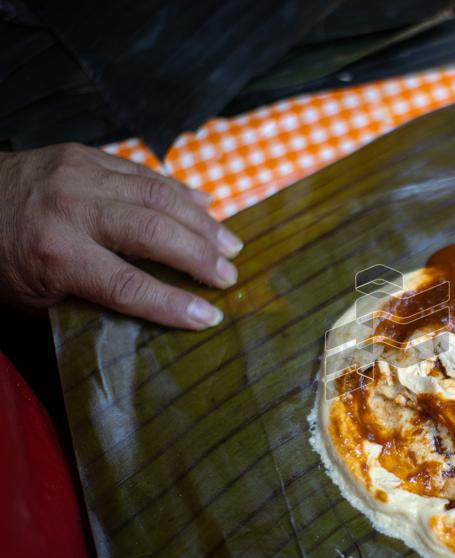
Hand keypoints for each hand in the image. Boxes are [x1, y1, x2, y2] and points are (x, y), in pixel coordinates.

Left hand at [0, 143, 242, 328]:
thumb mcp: (34, 292)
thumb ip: (90, 294)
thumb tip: (152, 302)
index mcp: (53, 251)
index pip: (127, 284)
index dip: (172, 304)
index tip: (208, 317)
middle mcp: (71, 207)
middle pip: (152, 233)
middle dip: (198, 257)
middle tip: (230, 276)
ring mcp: (79, 173)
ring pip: (157, 194)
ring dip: (201, 221)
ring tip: (230, 244)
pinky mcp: (85, 153)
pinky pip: (143, 171)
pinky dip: (180, 189)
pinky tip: (207, 204)